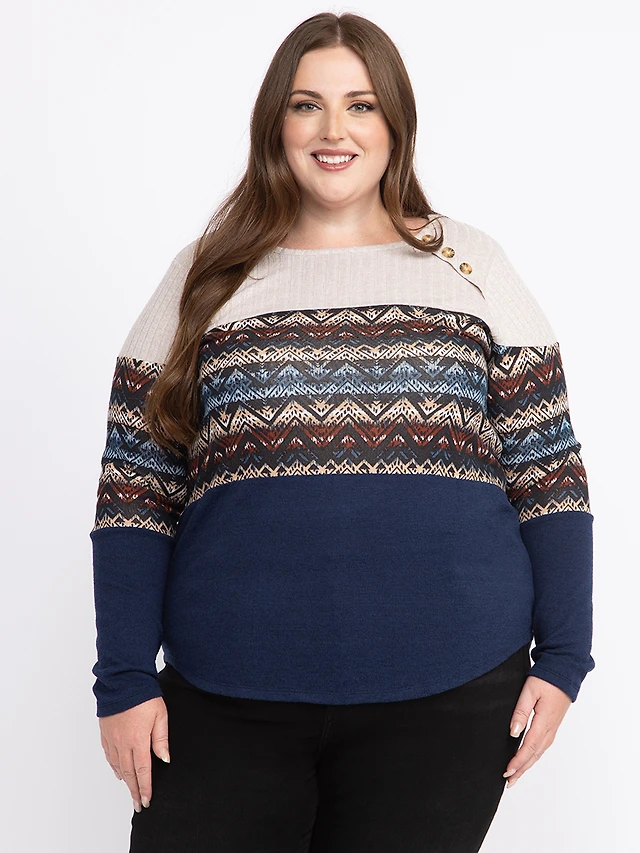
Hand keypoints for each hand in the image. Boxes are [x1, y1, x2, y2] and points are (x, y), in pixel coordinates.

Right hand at [98, 697, 169, 812]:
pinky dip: (115, 767)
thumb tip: (164, 759)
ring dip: (125, 781)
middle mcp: (123, 743)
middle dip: (135, 790)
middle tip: (139, 805)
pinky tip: (119, 772)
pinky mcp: (106, 733)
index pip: (142, 771)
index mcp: (138, 740)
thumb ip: (161, 739)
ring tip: (131, 791)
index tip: (147, 801)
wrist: (123, 681)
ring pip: (118, 767)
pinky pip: (109, 756)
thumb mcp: (160, 715)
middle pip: (129, 773)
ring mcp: (112, 739)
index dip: (145, 788)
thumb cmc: (144, 696)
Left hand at [503, 675, 571, 786]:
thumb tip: (513, 732)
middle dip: (521, 769)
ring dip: (527, 765)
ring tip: (516, 775)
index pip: (528, 747)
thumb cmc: (546, 679)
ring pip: (539, 752)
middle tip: (508, 781)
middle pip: (534, 755)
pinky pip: (542, 746)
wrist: (564, 672)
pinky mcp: (552, 725)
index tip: (507, 771)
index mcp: (544, 722)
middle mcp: (550, 729)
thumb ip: (520, 711)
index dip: (517, 762)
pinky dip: (533, 756)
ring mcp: (553, 728)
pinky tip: (528, 759)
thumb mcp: (529, 691)